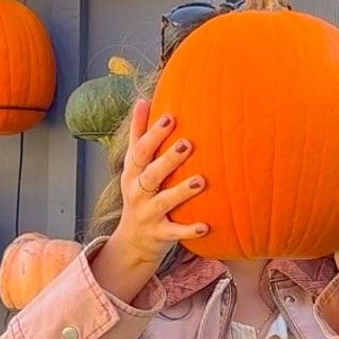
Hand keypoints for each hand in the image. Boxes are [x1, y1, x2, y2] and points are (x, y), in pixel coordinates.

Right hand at [91, 100, 207, 301]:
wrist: (132, 239)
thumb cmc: (139, 193)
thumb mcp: (134, 166)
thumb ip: (138, 135)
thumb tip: (142, 99)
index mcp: (132, 172)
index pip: (141, 151)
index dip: (154, 134)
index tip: (170, 118)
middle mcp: (137, 192)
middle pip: (151, 174)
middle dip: (168, 160)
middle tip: (187, 144)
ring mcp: (148, 214)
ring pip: (164, 202)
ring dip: (181, 192)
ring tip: (201, 181)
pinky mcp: (159, 234)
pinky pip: (175, 232)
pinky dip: (189, 230)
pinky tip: (206, 227)